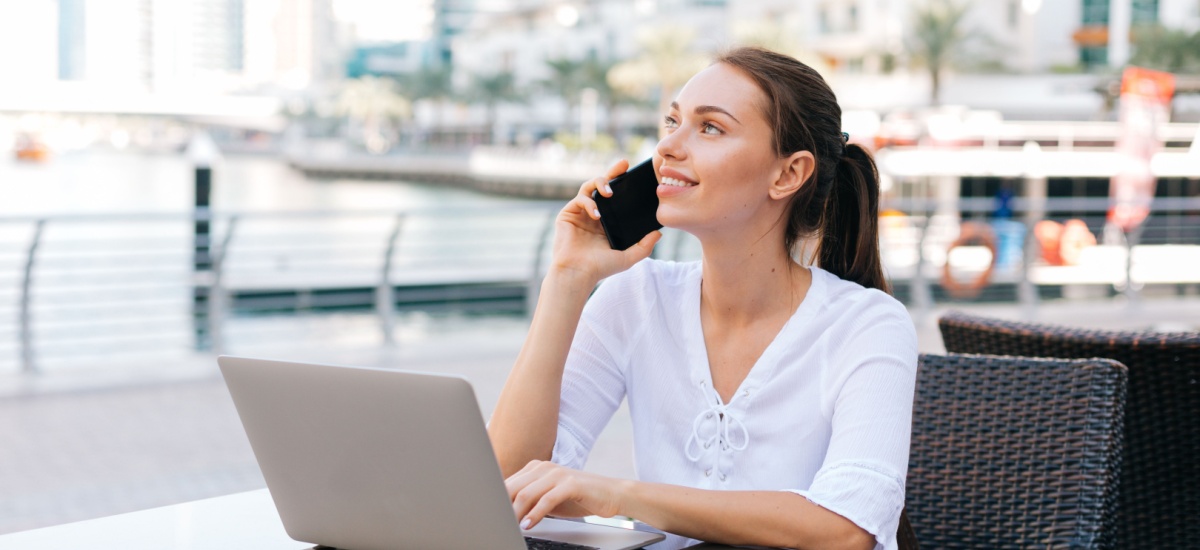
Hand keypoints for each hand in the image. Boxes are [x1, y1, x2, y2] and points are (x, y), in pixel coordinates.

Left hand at [506, 460, 626, 529]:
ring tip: (511, 526)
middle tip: (496, 523)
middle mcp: (545, 467)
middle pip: (513, 487)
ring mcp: (558, 474)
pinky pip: (547, 499)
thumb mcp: (549, 498)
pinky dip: (535, 514)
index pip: (509, 483)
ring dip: (516, 512)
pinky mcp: (571, 483)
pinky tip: (529, 525)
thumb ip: (529, 500)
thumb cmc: (579, 497)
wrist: (611, 493)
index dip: (497, 500)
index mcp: (536, 468)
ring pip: (527, 493)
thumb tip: (506, 512)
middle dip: (503, 507)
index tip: (490, 516)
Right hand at [550, 159, 660, 284]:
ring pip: (589, 187)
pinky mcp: (568, 214)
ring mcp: (580, 213)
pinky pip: (579, 199)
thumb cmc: (600, 268)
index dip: (622, 183)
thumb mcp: (628, 257)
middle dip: (612, 173)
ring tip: (609, 191)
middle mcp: (593, 214)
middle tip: (623, 165)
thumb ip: (644, 246)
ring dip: (600, 183)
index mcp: (607, 221)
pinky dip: (589, 203)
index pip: (616, 197)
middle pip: (602, 186)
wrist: (578, 274)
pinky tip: (597, 213)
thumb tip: (659, 233)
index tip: (633, 172)